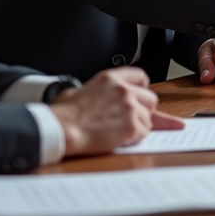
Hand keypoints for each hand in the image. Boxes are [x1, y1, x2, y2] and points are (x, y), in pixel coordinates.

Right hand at [49, 67, 184, 155]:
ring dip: (138, 126)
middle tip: (131, 118)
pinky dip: (134, 138)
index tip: (140, 94)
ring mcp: (130, 108)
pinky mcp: (131, 127)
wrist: (63, 129)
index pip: (140, 76)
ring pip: (148, 119)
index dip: (142, 88)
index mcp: (111, 78)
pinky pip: (144, 133)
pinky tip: (119, 139)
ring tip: (118, 131)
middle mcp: (124, 90)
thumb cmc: (64, 113)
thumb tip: (95, 95)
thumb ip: (96, 89)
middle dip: (144, 109)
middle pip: (151, 99)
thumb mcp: (78, 90)